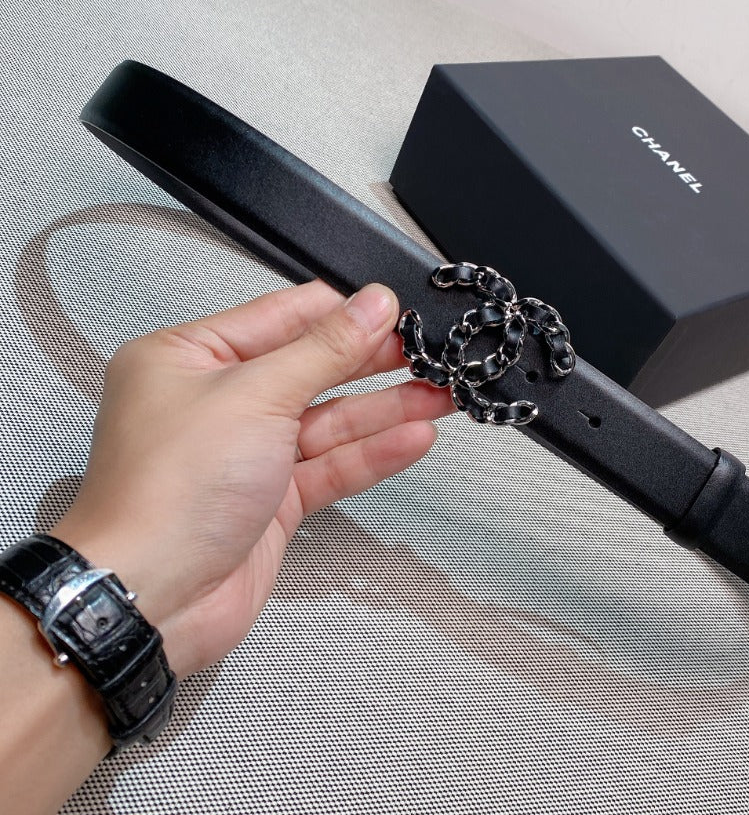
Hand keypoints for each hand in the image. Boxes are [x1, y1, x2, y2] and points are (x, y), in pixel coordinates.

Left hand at [50, 280, 453, 677]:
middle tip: (428, 352)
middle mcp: (217, 402)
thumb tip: (370, 306)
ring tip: (440, 394)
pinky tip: (414, 437)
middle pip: (310, 368)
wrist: (151, 599)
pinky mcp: (272, 500)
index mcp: (190, 358)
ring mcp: (247, 453)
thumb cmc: (168, 493)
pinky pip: (331, 465)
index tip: (395, 309)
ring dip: (385, 408)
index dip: (342, 313)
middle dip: (372, 362)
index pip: (280, 317)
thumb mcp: (256, 395)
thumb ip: (323, 350)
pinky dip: (373, 452)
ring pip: (328, 420)